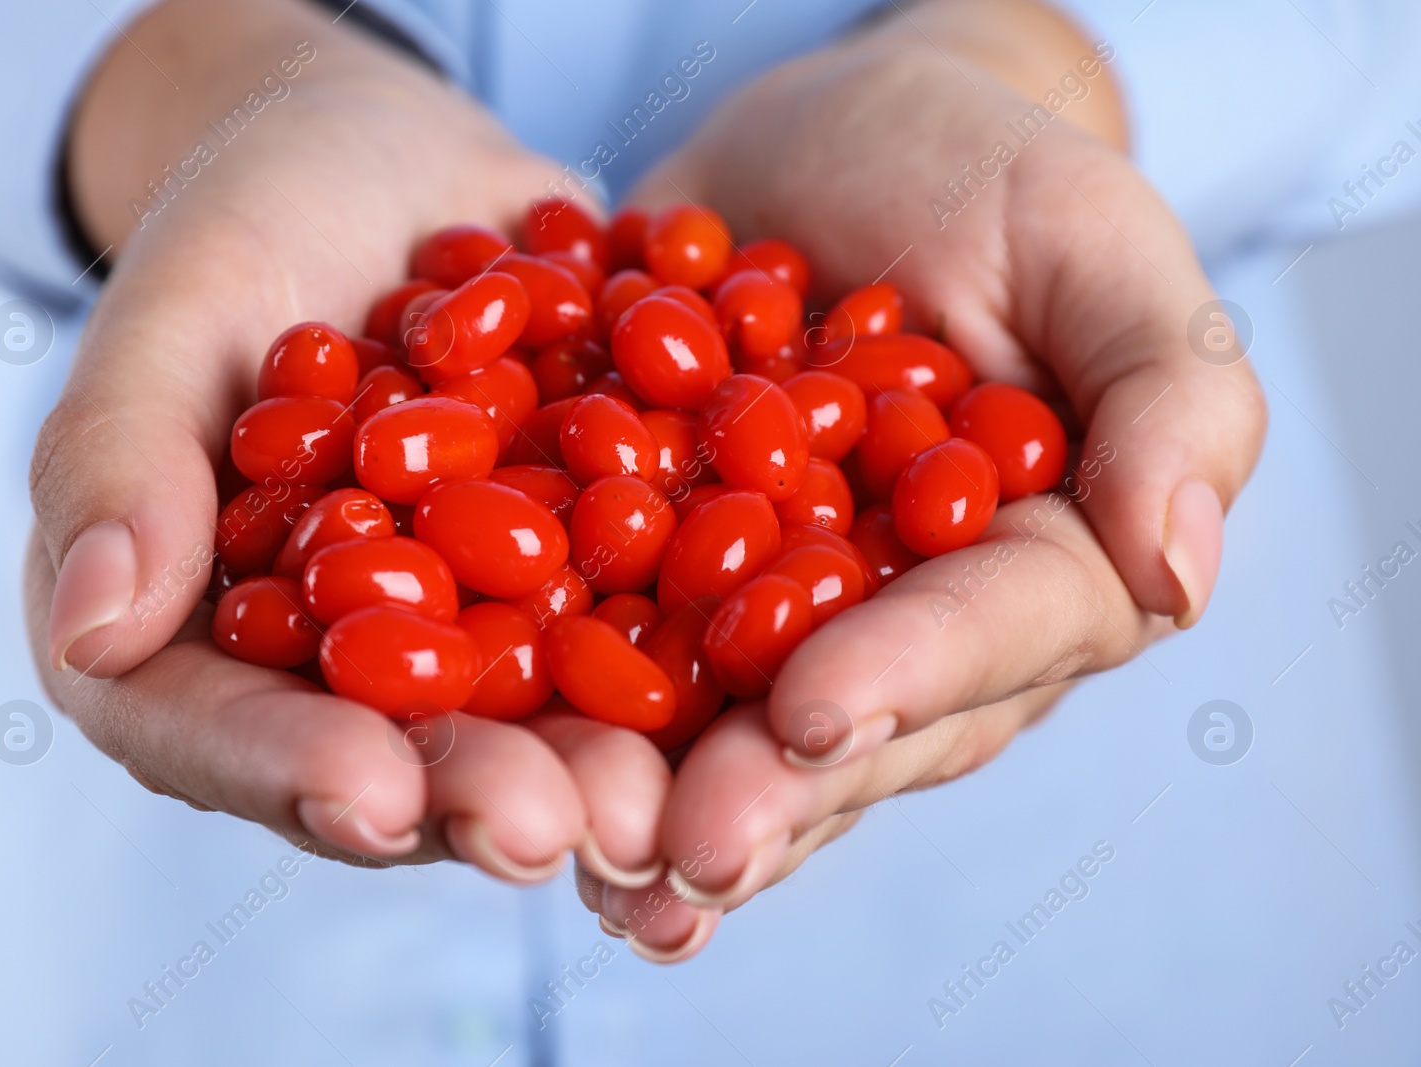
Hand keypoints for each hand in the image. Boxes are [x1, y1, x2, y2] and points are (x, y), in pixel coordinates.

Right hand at [26, 0, 670, 884]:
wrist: (398, 161)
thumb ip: (117, 462)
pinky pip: (637, 627)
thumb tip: (91, 629)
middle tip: (562, 831)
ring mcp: (471, 634)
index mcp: (201, 630)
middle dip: (480, 799)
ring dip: (601, 769)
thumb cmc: (254, 219)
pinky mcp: (579, 585)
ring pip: (532, 723)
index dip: (295, 773)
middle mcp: (340, 663)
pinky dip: (696, 654)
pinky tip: (768, 676)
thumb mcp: (176, 309)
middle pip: (398, 758)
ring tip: (669, 802)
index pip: (223, 731)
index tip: (377, 796)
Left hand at [601, 0, 1266, 958]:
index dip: (906, 679)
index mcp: (1037, 564)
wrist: (828, 148)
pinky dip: (573, 726)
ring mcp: (787, 622)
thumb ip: (1166, 396)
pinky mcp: (672, 589)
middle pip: (856, 730)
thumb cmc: (982, 180)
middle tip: (684, 849)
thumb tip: (1182, 573)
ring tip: (599, 875)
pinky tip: (515, 790)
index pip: (989, 636)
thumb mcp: (1090, 244)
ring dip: (664, 806)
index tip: (811, 717)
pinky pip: (626, 663)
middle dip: (769, 792)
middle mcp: (912, 626)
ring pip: (736, 735)